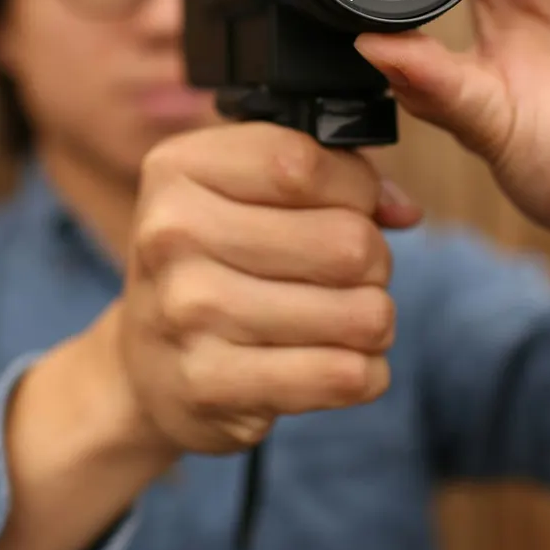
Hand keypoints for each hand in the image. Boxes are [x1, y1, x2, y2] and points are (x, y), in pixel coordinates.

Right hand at [115, 123, 422, 454]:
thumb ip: (332, 177)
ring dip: (373, 320)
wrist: (145, 363)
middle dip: (374, 260)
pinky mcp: (211, 385)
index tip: (355, 207)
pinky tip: (338, 364)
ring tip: (345, 320)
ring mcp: (187, 313)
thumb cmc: (213, 262)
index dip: (357, 188)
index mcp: (179, 169)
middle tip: (351, 275)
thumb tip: (404, 210)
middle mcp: (172, 235)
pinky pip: (344, 376)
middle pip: (348, 243)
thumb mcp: (245, 192)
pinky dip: (364, 372)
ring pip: (361, 314)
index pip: (307, 164)